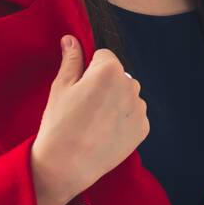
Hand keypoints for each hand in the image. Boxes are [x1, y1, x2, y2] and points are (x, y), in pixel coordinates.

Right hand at [32, 36, 148, 201]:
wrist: (67, 165)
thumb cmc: (60, 124)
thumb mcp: (61, 87)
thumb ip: (71, 60)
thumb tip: (71, 39)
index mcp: (110, 70)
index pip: (104, 56)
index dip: (89, 70)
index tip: (79, 88)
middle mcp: (131, 85)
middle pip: (118, 75)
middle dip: (105, 85)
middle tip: (85, 107)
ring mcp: (140, 108)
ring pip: (127, 95)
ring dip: (116, 102)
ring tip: (94, 122)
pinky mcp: (143, 128)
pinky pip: (134, 115)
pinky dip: (123, 120)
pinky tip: (105, 132)